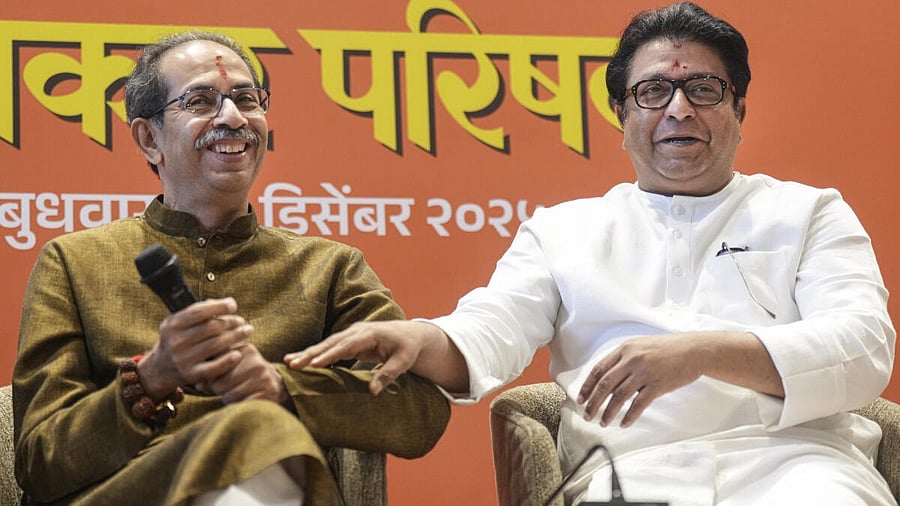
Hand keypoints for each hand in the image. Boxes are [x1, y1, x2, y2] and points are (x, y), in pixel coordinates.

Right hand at [138, 297, 252, 399]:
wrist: (161, 368)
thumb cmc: (178, 339)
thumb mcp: (179, 323)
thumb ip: (199, 311)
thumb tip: (228, 303)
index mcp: (172, 325)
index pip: (199, 312)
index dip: (219, 306)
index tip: (233, 305)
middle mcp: (176, 342)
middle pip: (211, 328)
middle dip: (230, 322)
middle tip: (242, 321)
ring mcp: (183, 359)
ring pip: (216, 345)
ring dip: (236, 336)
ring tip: (247, 330)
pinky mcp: (191, 374)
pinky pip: (214, 367)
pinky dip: (228, 360)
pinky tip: (239, 353)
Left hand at [206, 344, 288, 404]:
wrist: (278, 389)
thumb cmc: (247, 378)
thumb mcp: (233, 368)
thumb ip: (213, 370)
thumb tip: (198, 384)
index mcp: (246, 350)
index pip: (216, 365)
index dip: (212, 377)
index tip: (217, 380)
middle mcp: (256, 362)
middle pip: (219, 382)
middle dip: (220, 390)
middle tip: (230, 389)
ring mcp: (264, 378)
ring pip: (229, 395)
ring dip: (229, 400)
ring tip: (239, 394)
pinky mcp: (268, 394)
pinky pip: (240, 405)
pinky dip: (239, 407)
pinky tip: (246, 401)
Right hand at [285, 320, 435, 394]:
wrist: (411, 335)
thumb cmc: (408, 347)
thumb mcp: (403, 361)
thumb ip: (388, 374)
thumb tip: (372, 392)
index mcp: (370, 333)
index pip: (346, 345)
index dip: (330, 354)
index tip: (314, 364)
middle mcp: (357, 331)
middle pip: (331, 343)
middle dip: (311, 353)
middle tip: (292, 363)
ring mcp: (351, 335)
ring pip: (327, 344)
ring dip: (308, 353)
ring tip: (289, 362)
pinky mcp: (349, 341)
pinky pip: (330, 348)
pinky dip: (316, 355)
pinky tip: (301, 363)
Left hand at [578, 333, 703, 427]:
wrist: (694, 350)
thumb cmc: (667, 348)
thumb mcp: (640, 346)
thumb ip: (624, 359)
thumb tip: (607, 379)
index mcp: (624, 349)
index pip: (599, 369)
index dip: (587, 386)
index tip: (581, 399)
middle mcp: (631, 360)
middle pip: (605, 385)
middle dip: (593, 402)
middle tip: (587, 415)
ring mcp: (644, 373)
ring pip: (619, 396)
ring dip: (608, 412)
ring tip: (602, 422)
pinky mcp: (657, 385)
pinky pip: (639, 404)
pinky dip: (629, 416)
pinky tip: (624, 423)